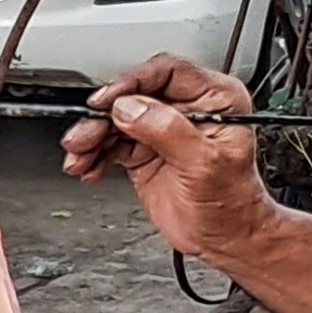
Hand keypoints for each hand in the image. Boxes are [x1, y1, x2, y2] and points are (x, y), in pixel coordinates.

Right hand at [59, 55, 279, 265]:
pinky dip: (94, 155)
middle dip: (104, 117)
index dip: (133, 83)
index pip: (167, 73)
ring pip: (117, 120)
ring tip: (79, 157)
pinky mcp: (144, 151)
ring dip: (92, 137)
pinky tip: (87, 167)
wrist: (226, 239)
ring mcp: (162, 130)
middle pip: (134, 96)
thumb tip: (130, 108)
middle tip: (85, 135)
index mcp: (214, 99)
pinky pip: (111, 144)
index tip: (108, 101)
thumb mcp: (205, 165)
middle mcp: (187, 109)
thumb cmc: (232, 205)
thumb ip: (167, 131)